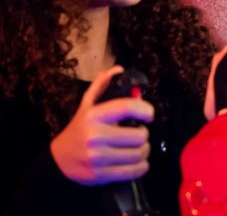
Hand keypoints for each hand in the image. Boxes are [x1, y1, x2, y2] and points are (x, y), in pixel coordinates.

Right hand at [50, 65, 154, 185]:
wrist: (59, 159)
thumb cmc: (78, 129)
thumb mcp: (87, 105)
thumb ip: (102, 86)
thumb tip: (118, 69)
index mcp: (94, 115)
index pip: (128, 107)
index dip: (145, 109)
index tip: (148, 114)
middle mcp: (95, 136)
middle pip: (139, 135)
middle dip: (144, 134)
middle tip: (139, 133)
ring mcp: (97, 157)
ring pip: (139, 153)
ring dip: (144, 150)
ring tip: (138, 147)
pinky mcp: (100, 175)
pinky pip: (133, 171)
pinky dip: (142, 166)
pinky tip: (138, 161)